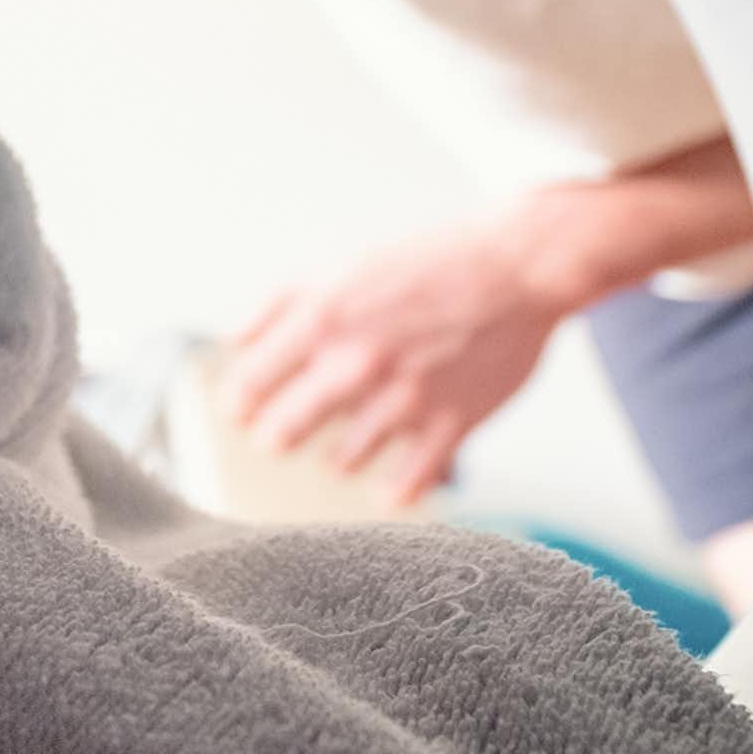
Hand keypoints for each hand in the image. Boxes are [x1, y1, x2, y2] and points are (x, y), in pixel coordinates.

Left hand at [218, 217, 578, 507]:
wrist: (517, 267)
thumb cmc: (429, 263)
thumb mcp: (342, 266)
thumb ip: (280, 304)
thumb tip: (235, 343)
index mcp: (323, 319)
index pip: (249, 384)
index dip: (239, 404)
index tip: (243, 411)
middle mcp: (357, 363)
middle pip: (282, 433)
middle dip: (276, 437)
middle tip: (281, 435)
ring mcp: (404, 399)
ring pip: (340, 462)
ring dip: (338, 457)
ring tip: (347, 444)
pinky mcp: (449, 425)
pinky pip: (406, 486)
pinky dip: (393, 490)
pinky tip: (390, 481)